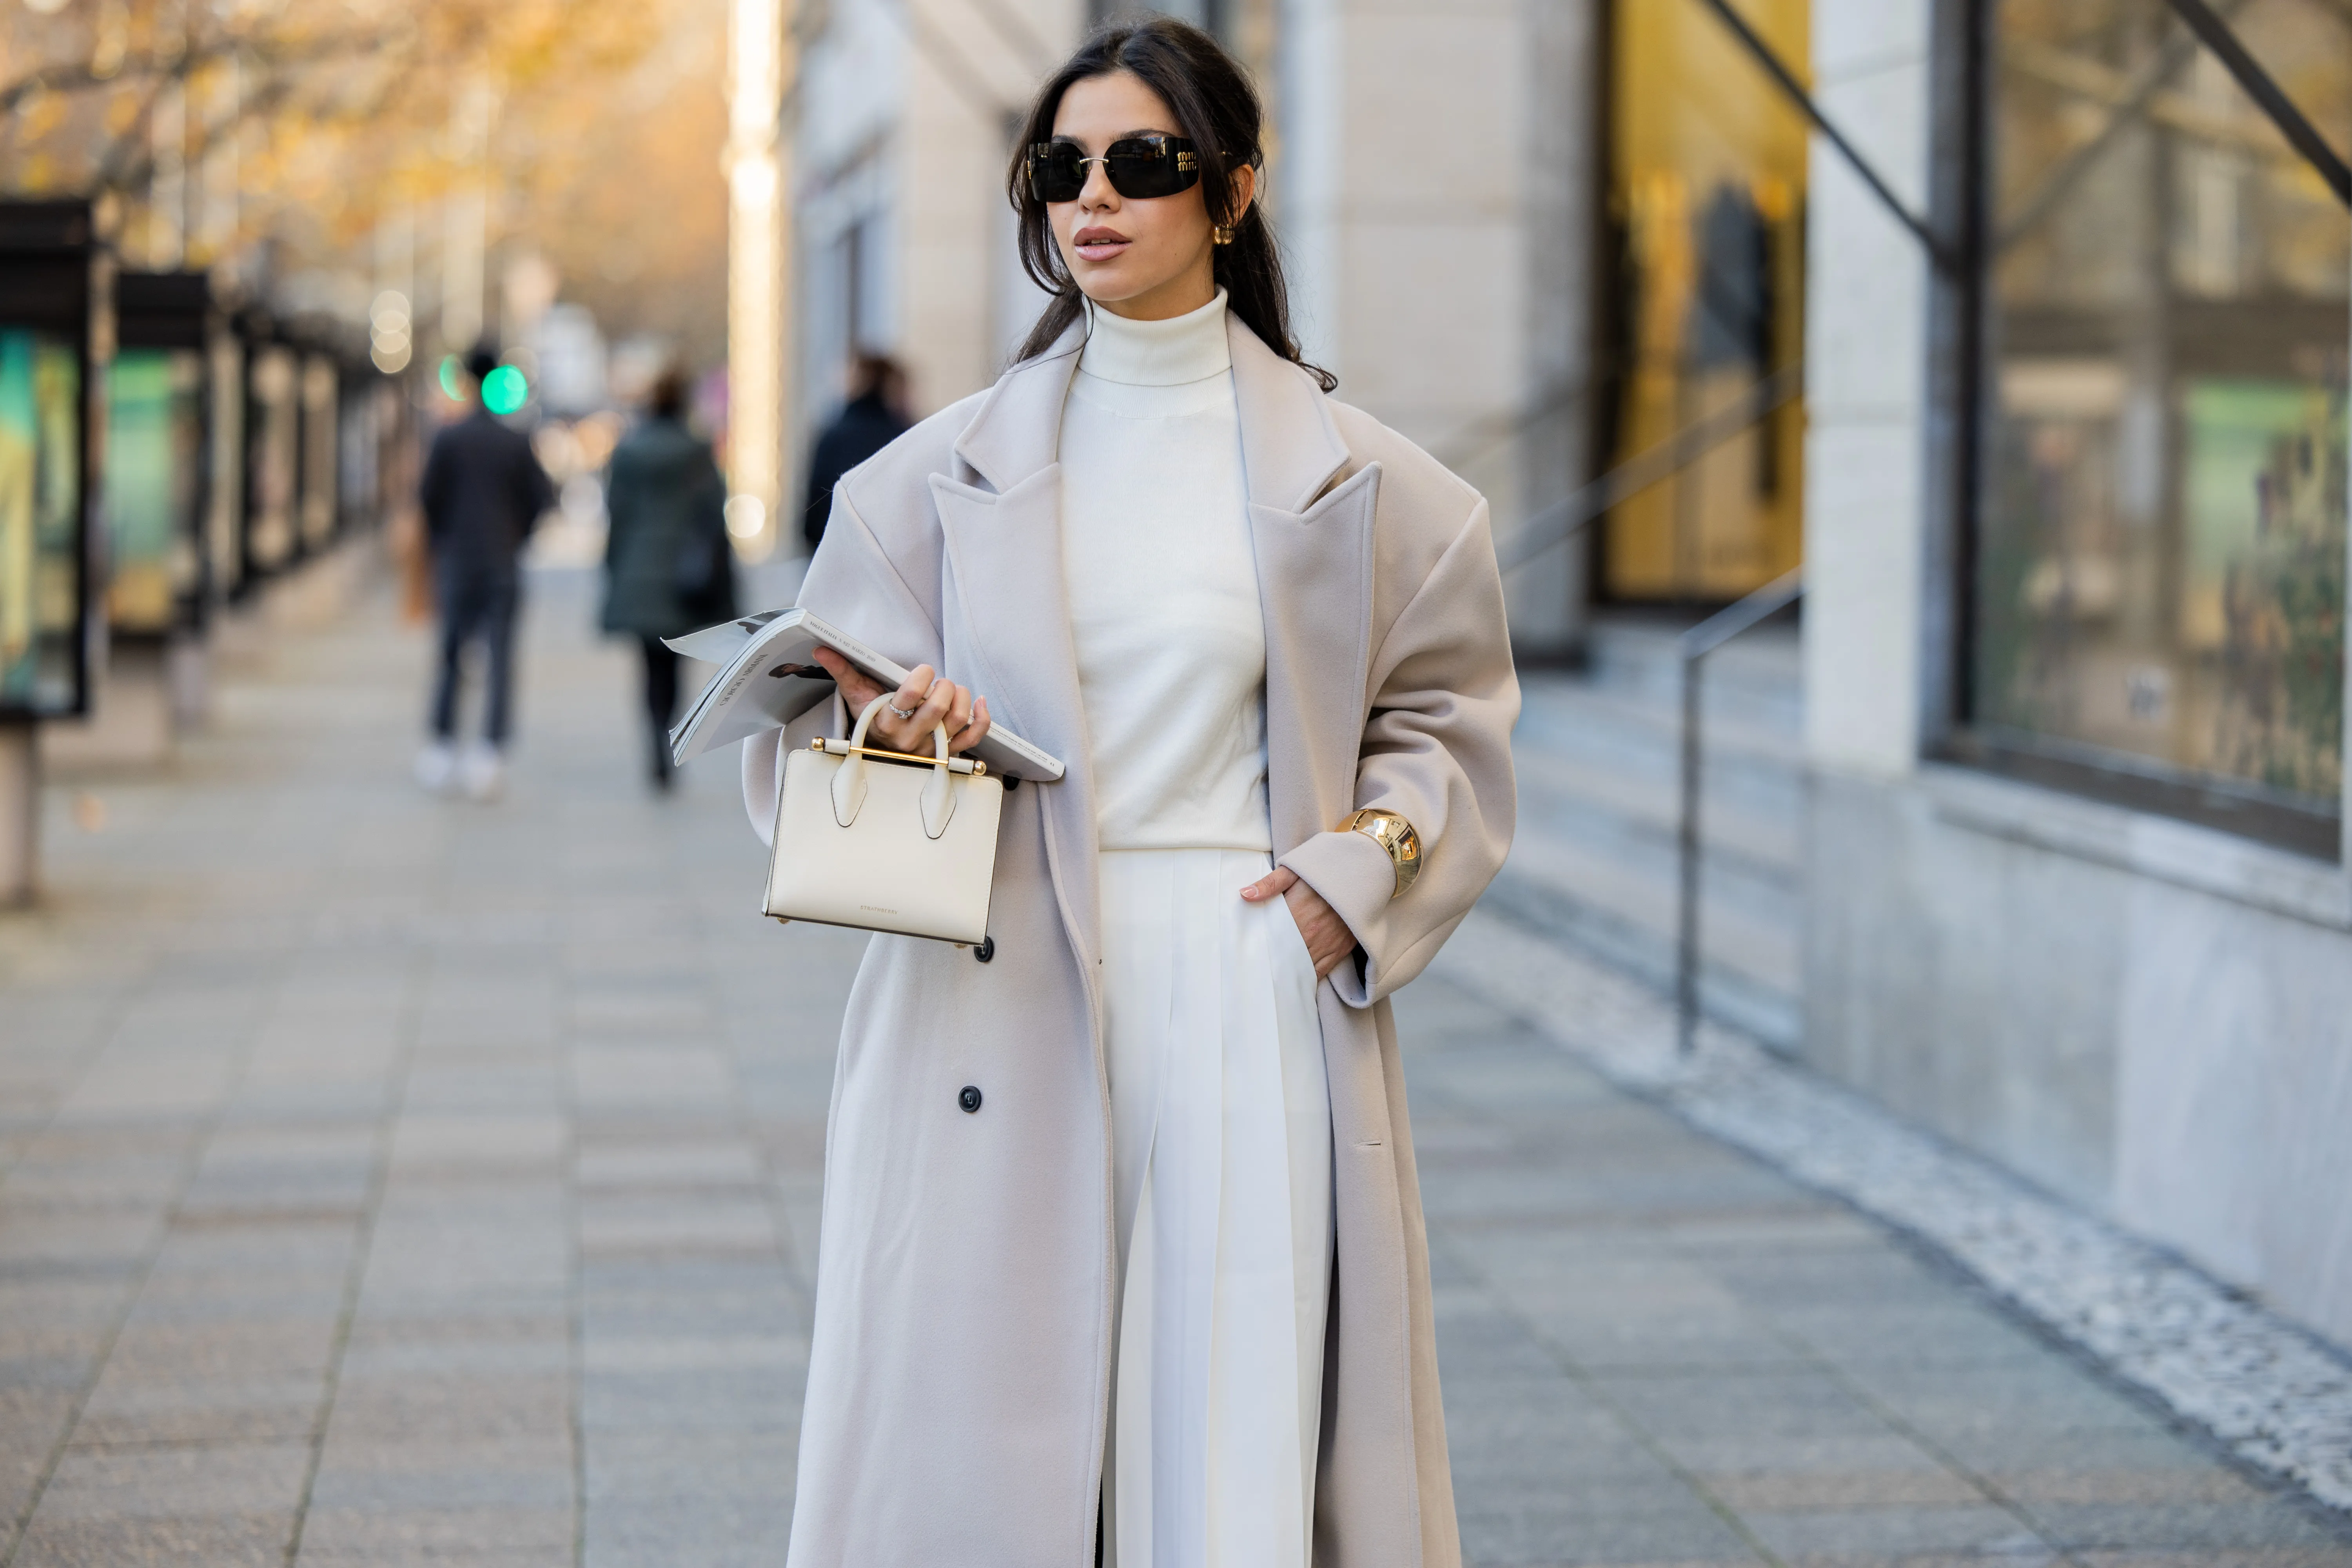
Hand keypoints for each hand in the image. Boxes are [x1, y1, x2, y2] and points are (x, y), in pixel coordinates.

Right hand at [812, 646, 990, 756]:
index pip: (908, 698)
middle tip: (939, 680)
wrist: (880, 746)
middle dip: (943, 686)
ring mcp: (930, 748)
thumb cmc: (870, 715)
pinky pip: (973, 738)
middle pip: (937, 710)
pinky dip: (982, 718)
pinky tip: (979, 701)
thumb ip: (842, 670)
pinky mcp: (948, 752)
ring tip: (952, 688)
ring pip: (957, 721)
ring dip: (961, 697)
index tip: (923, 669)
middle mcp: (909, 739)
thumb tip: (821, 648)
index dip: (921, 677)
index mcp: (885, 723)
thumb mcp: (854, 694)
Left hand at [1240, 867, 1352, 980]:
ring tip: (1272, 981)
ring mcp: (1326, 944)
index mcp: (1296, 913)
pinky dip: (1307, 978)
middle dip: (1270, 964)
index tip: (1248, 954)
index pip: (1270, 938)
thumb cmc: (1326, 872)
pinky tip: (1295, 982)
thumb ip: (1270, 883)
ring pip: (1300, 967)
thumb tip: (1245, 895)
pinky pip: (1319, 971)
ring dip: (1287, 974)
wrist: (1362, 878)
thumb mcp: (1295, 870)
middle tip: (1256, 972)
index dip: (1258, 947)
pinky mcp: (1340, 950)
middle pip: (1283, 956)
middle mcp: (1310, 933)